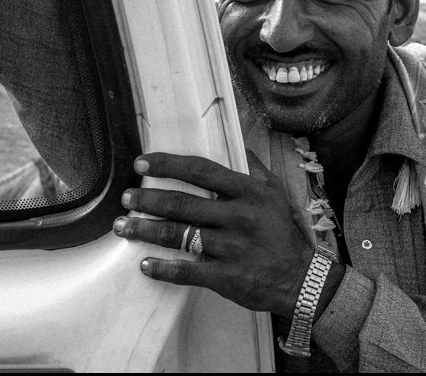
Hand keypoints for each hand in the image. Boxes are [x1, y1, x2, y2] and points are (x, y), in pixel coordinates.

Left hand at [112, 151, 314, 318]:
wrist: (301, 278)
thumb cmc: (283, 233)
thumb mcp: (276, 193)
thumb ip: (255, 169)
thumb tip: (239, 146)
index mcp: (249, 193)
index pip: (202, 172)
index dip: (169, 166)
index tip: (143, 164)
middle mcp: (238, 217)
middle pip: (184, 204)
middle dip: (148, 200)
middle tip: (126, 198)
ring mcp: (232, 248)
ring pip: (180, 236)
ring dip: (147, 230)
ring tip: (124, 226)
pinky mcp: (227, 277)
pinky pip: (188, 271)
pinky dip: (164, 268)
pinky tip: (146, 264)